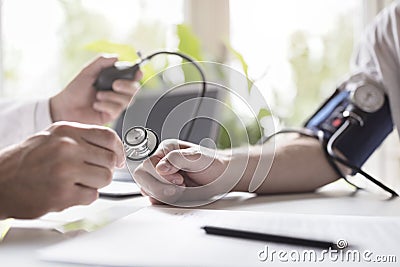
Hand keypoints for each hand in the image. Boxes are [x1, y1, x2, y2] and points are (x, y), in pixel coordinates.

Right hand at [0, 122, 123, 218]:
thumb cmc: (27, 160)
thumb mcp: (53, 137)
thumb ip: (82, 139)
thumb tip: (113, 148)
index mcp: (67, 130)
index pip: (109, 137)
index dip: (119, 150)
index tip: (119, 159)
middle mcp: (67, 147)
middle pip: (110, 160)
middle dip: (106, 169)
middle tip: (93, 173)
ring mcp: (65, 170)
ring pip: (105, 178)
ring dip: (96, 184)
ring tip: (78, 182)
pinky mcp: (62, 193)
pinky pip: (92, 196)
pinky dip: (84, 196)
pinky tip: (68, 192)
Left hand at [50, 56, 142, 124]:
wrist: (65, 107)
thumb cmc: (74, 91)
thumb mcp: (88, 71)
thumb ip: (102, 62)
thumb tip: (116, 57)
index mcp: (113, 81)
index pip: (131, 77)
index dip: (137, 74)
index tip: (137, 72)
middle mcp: (116, 93)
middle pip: (134, 90)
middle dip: (127, 86)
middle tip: (114, 84)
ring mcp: (114, 105)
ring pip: (127, 100)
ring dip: (112, 97)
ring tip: (98, 96)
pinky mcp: (111, 115)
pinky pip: (116, 110)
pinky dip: (106, 105)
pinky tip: (96, 105)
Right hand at [133, 139, 241, 205]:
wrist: (223, 177)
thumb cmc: (213, 164)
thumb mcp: (197, 157)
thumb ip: (177, 159)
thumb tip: (160, 168)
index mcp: (165, 150)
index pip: (147, 164)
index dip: (161, 176)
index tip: (179, 180)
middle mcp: (160, 162)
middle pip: (142, 177)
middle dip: (159, 186)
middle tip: (178, 189)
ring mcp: (161, 177)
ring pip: (146, 189)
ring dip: (163, 194)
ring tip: (182, 190)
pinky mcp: (165, 189)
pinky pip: (154, 198)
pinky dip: (165, 201)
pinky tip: (179, 196)